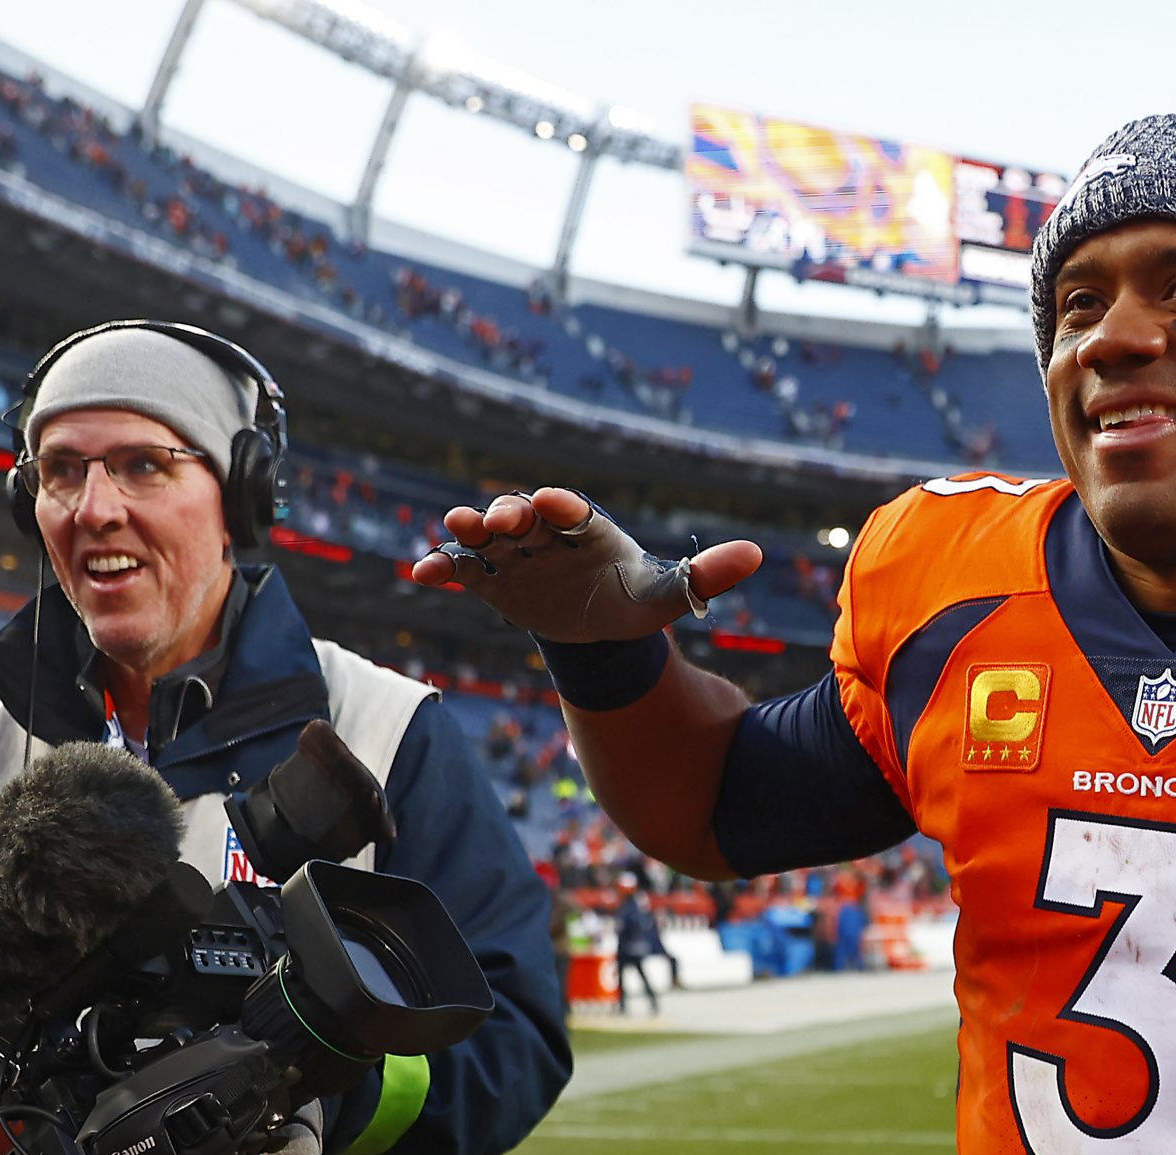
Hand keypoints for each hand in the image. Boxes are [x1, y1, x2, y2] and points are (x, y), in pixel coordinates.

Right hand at [408, 488, 763, 643]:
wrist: (598, 630)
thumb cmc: (634, 600)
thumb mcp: (668, 594)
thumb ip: (705, 576)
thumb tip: (757, 555)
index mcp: (587, 528)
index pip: (572, 509)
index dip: (562, 505)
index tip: (553, 503)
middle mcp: (546, 534)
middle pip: (523, 516)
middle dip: (510, 513)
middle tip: (501, 517)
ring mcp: (515, 555)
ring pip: (487, 536)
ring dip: (470, 531)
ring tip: (454, 528)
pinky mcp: (491, 581)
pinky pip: (462, 571)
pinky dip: (441, 568)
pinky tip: (419, 573)